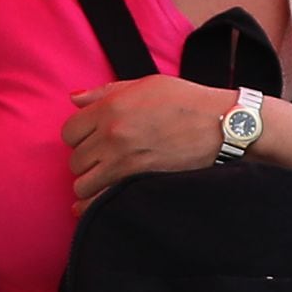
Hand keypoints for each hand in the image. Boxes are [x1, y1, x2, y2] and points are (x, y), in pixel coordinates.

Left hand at [64, 75, 237, 209]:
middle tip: (103, 160)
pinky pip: (101, 203)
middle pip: (75, 160)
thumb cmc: (185, 101)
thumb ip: (104, 92)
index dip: (79, 138)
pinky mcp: (140, 184)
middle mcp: (112, 136)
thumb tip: (74, 98)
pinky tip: (99, 204)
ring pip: (83, 184)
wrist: (222, 125)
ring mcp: (125, 163)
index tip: (91, 140)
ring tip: (106, 180)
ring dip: (92, 184)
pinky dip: (96, 206)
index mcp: (109, 109)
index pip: (68, 132)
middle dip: (86, 161)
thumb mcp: (143, 85)